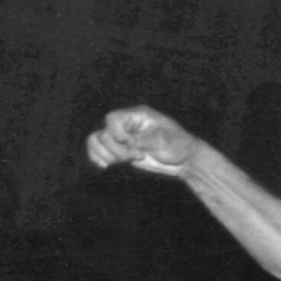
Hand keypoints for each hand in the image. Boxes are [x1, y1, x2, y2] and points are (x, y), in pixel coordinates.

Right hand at [86, 105, 200, 177]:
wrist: (184, 160)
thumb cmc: (178, 145)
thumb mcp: (163, 141)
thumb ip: (142, 140)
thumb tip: (125, 141)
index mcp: (138, 115)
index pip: (112, 118)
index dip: (115, 133)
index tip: (130, 144)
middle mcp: (128, 124)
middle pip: (103, 133)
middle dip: (115, 149)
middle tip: (136, 156)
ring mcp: (123, 137)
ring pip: (96, 141)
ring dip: (105, 154)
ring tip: (121, 162)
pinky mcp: (121, 150)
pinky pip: (98, 150)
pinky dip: (97, 157)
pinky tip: (104, 166)